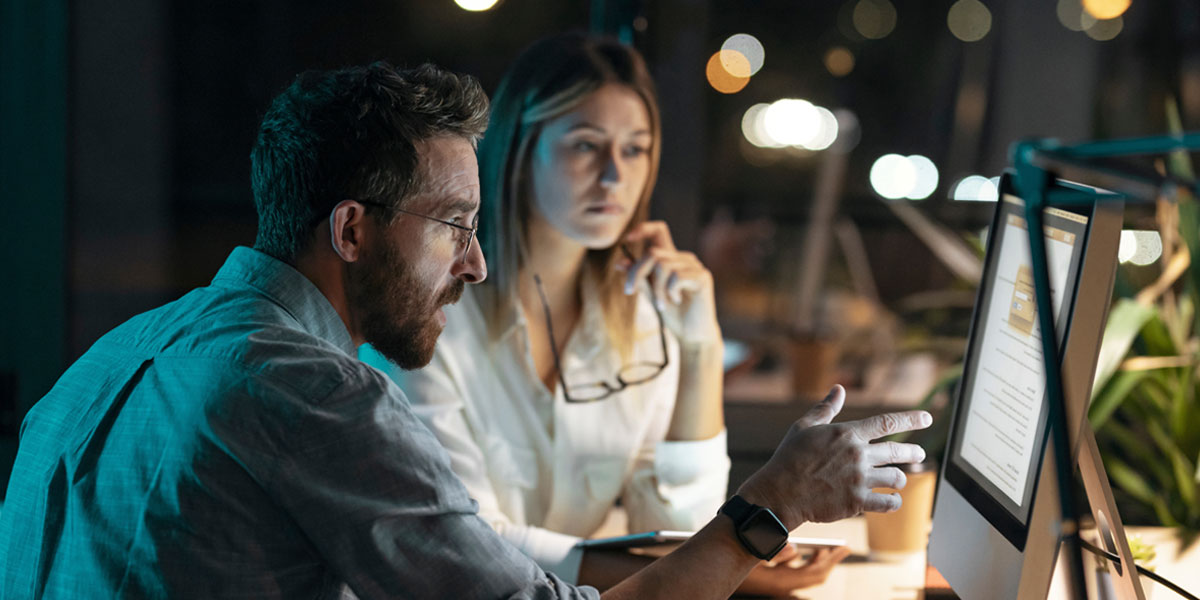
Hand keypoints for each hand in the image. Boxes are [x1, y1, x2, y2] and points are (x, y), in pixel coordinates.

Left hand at [618, 221, 720, 347]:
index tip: (627, 239)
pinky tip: (676, 301)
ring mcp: (695, 266)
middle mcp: (683, 258)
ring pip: (663, 265)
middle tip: (631, 291)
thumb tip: (619, 262)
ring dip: (656, 289)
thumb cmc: (673, 314)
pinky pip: (676, 277)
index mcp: (671, 259)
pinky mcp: (702, 277)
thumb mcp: (650, 294)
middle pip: (653, 252)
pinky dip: (670, 292)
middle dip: (637, 273)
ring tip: (661, 304)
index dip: (643, 229)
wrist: (692, 335)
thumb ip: (639, 278)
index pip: (659, 231)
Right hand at [737, 385, 931, 528]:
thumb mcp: (805, 426)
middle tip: (919, 453)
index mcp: (847, 434)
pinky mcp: (857, 501)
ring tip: (898, 480)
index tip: (928, 417)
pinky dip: (894, 501)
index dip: (911, 419)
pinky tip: (892, 500)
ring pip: (896, 478)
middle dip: (913, 452)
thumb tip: (838, 389)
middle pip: (897, 452)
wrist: (779, 492)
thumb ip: (826, 408)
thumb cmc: (790, 457)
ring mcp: (859, 479)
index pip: (887, 423)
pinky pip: (888, 502)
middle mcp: (857, 455)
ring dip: (899, 478)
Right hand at [738, 546, 852, 595]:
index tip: (845, 547)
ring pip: (805, 575)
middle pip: (814, 576)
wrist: (714, 569)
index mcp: (780, 581)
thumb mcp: (751, 551)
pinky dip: (803, 562)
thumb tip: (794, 548)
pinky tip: (802, 551)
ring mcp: (776, 583)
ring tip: (825, 548)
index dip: (832, 560)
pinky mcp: (771, 579)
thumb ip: (774, 549)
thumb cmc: (731, 554)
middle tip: (841, 547)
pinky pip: (794, 572)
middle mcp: (781, 585)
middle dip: (828, 561)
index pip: (815, 573)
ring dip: (816, 561)